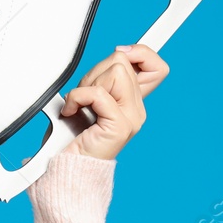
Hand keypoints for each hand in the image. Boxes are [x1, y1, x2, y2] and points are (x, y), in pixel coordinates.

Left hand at [60, 43, 168, 160]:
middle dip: (95, 72)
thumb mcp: (88, 100)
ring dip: (87, 85)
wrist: (65, 169)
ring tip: (80, 106)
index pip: (157, 67)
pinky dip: (78, 97)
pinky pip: (99, 93)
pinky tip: (72, 111)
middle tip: (84, 97)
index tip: (120, 53)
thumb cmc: (69, 140)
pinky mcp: (120, 126)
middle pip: (123, 61)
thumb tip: (116, 55)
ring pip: (115, 71)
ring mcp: (132, 118)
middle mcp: (137, 110)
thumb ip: (103, 79)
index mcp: (132, 102)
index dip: (141, 52)